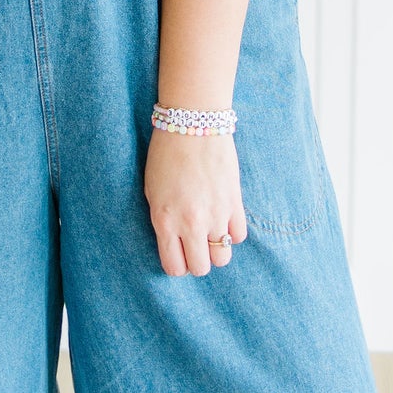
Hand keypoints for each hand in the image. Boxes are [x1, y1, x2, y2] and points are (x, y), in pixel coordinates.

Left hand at [144, 128, 248, 276]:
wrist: (192, 123)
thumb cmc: (165, 155)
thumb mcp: (152, 192)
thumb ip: (163, 222)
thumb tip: (175, 244)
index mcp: (165, 221)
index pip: (175, 267)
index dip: (177, 264)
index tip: (178, 254)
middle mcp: (190, 223)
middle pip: (201, 268)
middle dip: (197, 260)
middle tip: (194, 244)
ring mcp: (215, 214)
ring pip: (222, 258)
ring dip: (216, 249)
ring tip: (210, 232)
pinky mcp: (235, 202)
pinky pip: (239, 235)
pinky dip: (232, 232)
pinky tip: (223, 219)